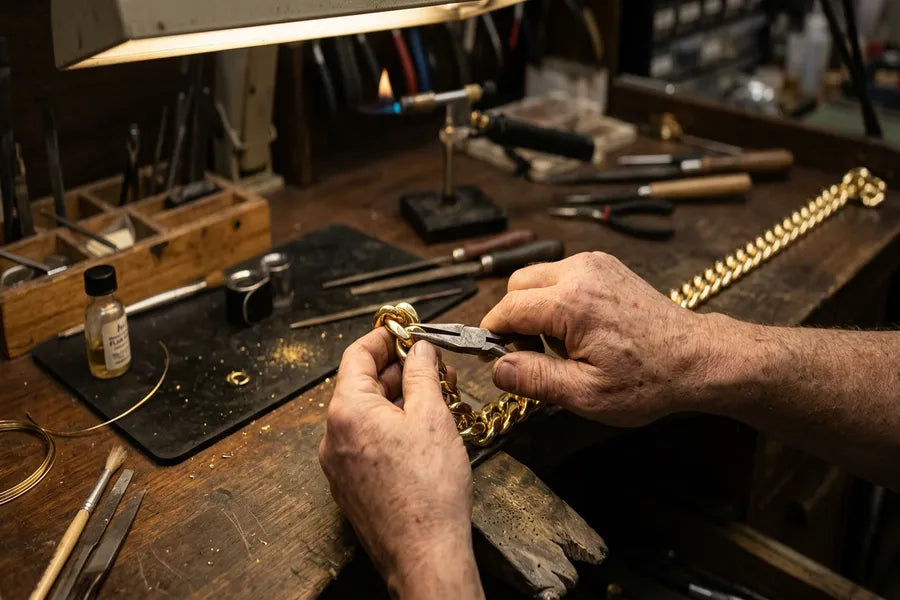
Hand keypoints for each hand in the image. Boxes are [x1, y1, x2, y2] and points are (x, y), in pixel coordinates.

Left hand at [319, 330, 482, 597]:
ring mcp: (339, 463)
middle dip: (397, 369)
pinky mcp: (351, 484)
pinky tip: (421, 427)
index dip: (383, 338)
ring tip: (435, 394)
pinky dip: (390, 425)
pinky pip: (367, 440)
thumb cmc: (428, 491)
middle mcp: (333, 436)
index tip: (404, 331)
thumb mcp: (432, 416)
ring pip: (366, 414)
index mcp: (346, 411)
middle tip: (431, 363)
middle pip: (361, 384)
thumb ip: (422, 374)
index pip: (356, 355)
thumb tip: (420, 350)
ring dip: (397, 398)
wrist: (424, 554)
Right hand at [481, 252, 723, 426]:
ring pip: (537, 277)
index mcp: (572, 302)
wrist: (696, 358)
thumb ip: (535, 379)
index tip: (495, 356)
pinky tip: (578, 329)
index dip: (494, 334)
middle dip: (515, 319)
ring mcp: (594, 263)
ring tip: (562, 345)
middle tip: (535, 354)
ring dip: (536, 309)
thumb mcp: (586, 393)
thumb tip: (497, 369)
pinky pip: (561, 275)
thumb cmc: (648, 379)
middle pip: (518, 285)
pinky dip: (557, 300)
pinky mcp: (604, 264)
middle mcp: (581, 272)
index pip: (508, 308)